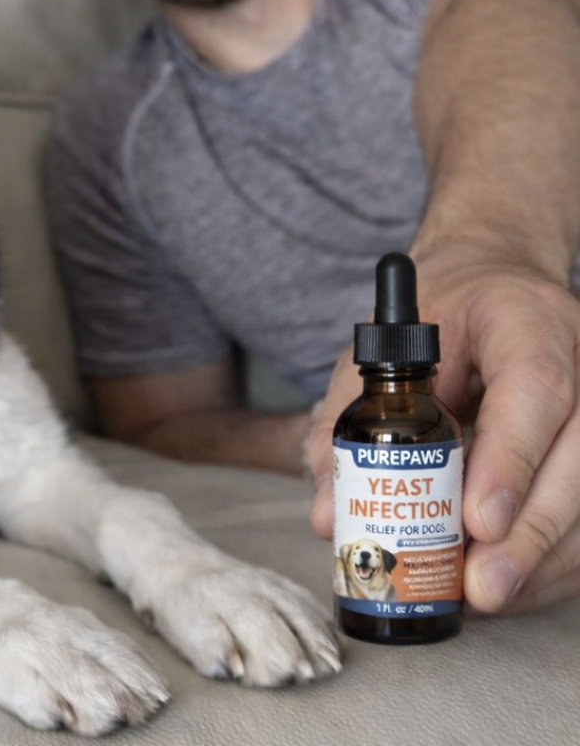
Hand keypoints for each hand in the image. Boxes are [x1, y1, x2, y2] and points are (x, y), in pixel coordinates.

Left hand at [306, 251, 579, 613]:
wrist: (491, 287)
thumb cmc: (436, 316)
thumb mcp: (383, 347)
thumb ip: (349, 420)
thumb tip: (329, 513)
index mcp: (529, 320)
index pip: (536, 388)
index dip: (511, 461)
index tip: (477, 522)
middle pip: (579, 456)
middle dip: (530, 534)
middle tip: (479, 587)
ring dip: (543, 560)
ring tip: (485, 598)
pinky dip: (553, 560)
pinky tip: (510, 586)